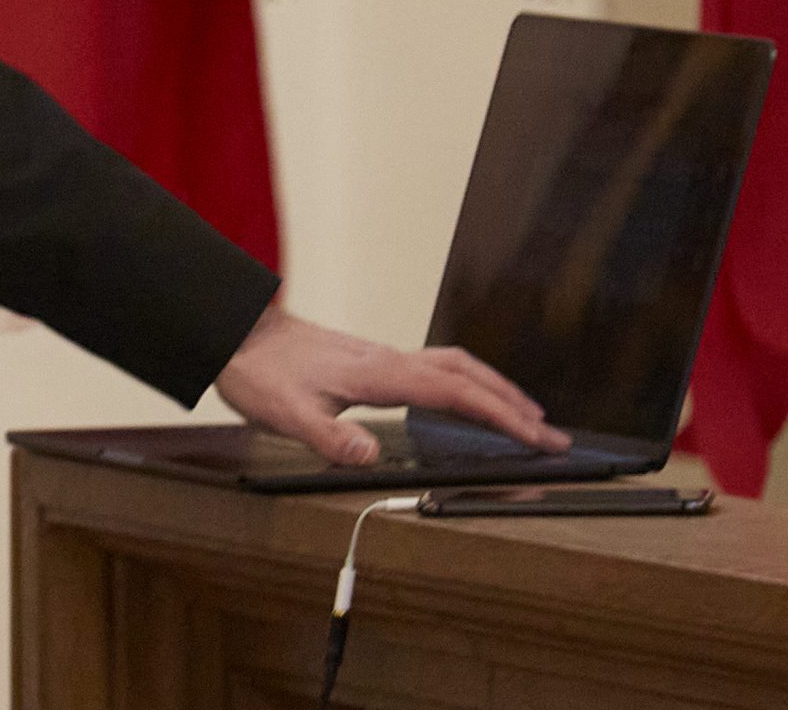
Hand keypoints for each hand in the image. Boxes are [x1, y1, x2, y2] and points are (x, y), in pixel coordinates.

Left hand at [213, 302, 569, 464]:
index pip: (453, 392)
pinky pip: (433, 367)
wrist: (236, 331)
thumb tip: (370, 457)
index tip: (536, 436)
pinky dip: (464, 383)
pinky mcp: (371, 360)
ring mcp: (381, 356)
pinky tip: (464, 401)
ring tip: (523, 417)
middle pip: (465, 372)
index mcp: (377, 373)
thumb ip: (327, 437)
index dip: (498, 414)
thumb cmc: (258, 371)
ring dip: (492, 388)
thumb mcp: (285, 413)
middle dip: (512, 402)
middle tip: (551, 434)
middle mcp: (386, 359)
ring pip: (452, 364)